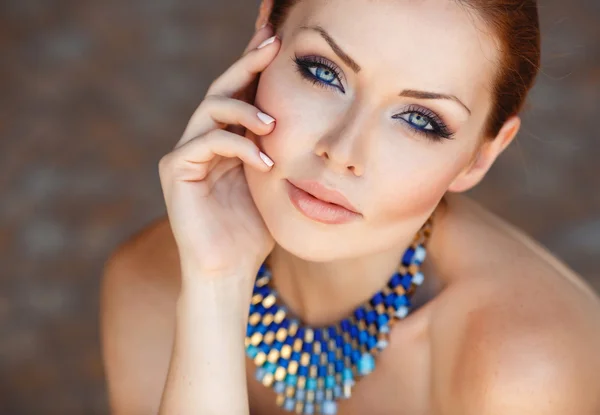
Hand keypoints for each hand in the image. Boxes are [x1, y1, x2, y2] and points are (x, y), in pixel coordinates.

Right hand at [158, 26, 279, 278]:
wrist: (228, 272)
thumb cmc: (254, 233)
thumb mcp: (274, 183)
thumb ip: (277, 150)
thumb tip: (309, 120)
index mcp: (229, 140)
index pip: (243, 94)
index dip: (257, 65)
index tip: (279, 39)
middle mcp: (204, 140)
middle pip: (224, 88)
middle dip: (249, 63)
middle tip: (273, 42)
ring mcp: (187, 153)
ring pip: (211, 107)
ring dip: (244, 108)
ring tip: (273, 124)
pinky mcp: (175, 170)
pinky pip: (207, 141)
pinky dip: (238, 146)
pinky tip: (265, 162)